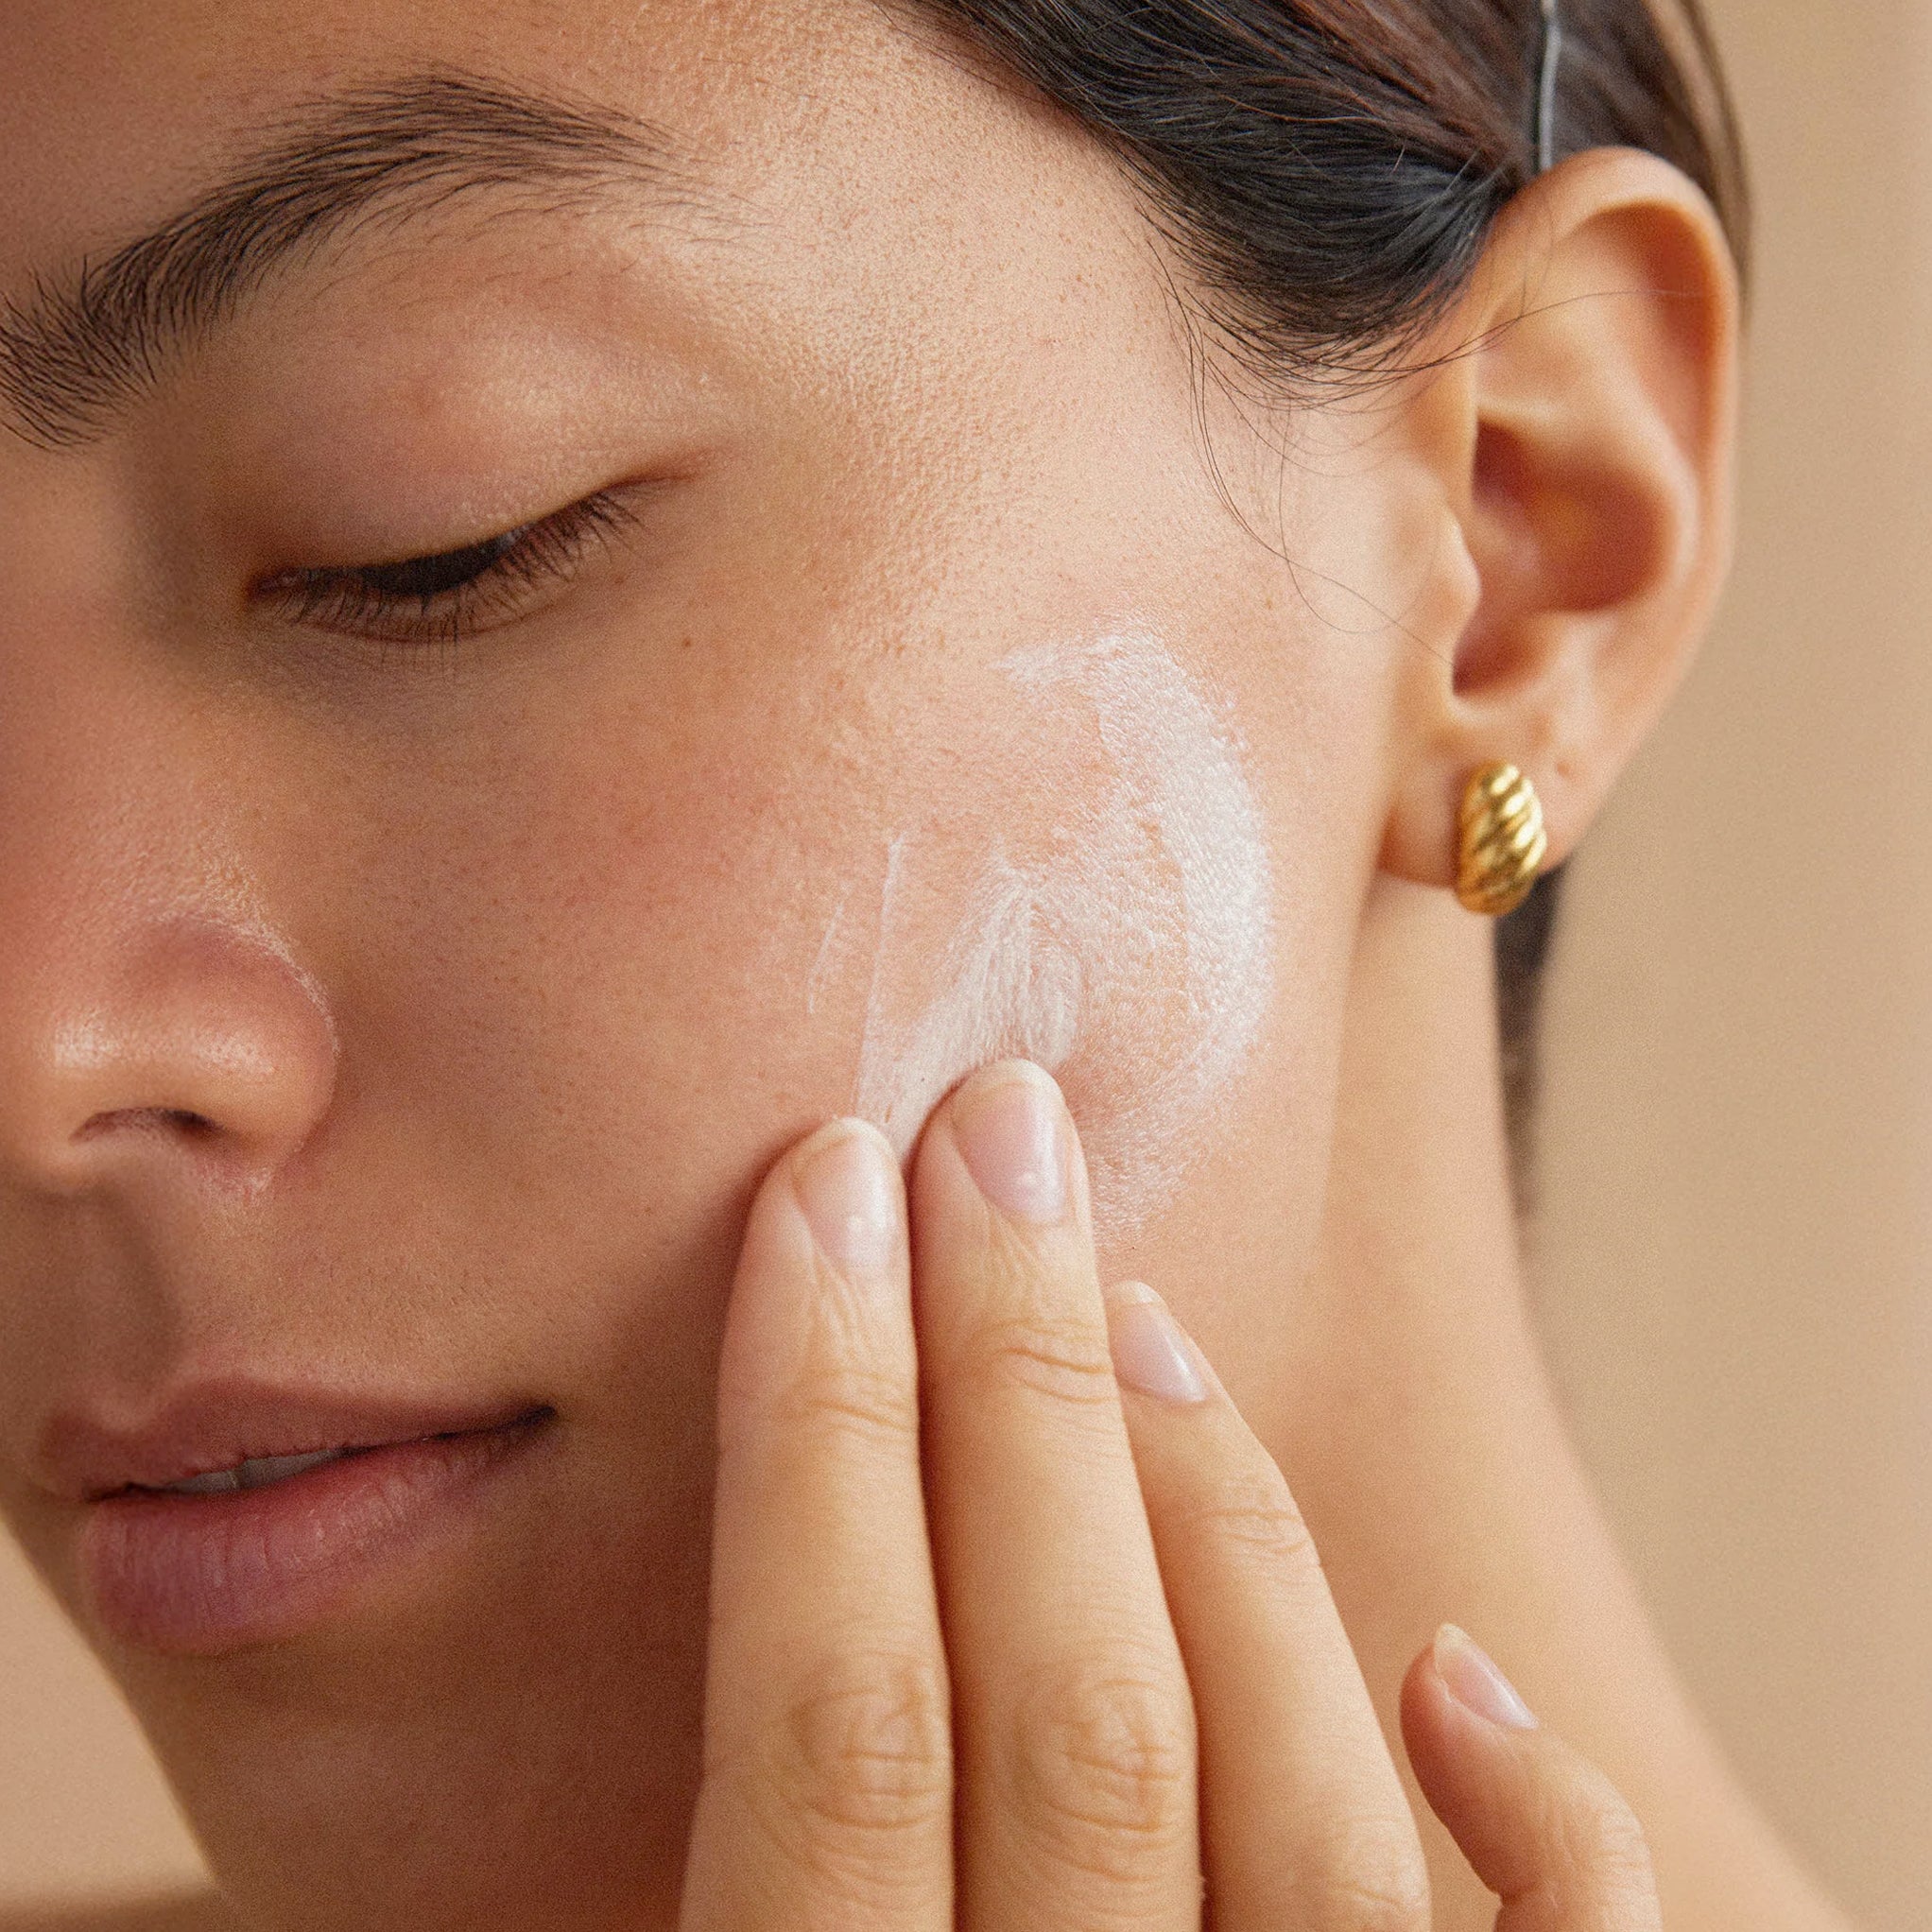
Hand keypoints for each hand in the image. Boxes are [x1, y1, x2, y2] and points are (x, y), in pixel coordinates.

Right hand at [679, 1058, 1661, 1929]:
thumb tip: (411, 1602)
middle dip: (1020, 1380)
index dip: (818, 1430)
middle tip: (995, 1135)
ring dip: (1217, 1522)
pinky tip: (1458, 1673)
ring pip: (1292, 1810)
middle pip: (1079, 1713)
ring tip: (1144, 1310)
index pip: (835, 1728)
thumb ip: (619, 1836)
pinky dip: (1525, 1831)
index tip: (823, 1186)